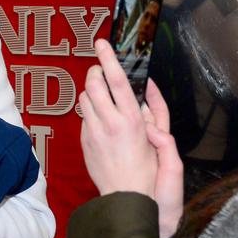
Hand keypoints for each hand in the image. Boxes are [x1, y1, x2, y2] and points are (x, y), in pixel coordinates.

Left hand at [79, 40, 183, 237]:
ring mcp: (94, 131)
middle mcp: (110, 122)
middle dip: (95, 72)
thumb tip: (138, 97)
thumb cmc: (144, 169)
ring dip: (92, 92)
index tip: (102, 43)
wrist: (126, 194)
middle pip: (93, 83)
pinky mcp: (85, 140)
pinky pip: (84, 117)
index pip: (115, 79)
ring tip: (102, 99)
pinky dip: (90, 113)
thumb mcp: (152, 138)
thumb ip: (146, 114)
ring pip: (85, 97)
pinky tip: (100, 122)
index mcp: (130, 118)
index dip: (108, 58)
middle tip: (100, 72)